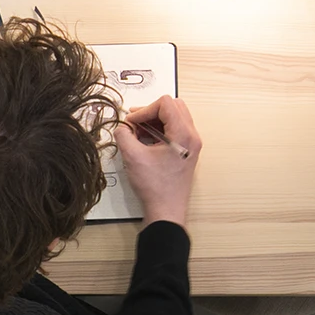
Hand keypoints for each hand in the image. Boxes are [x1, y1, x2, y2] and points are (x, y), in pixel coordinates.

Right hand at [111, 96, 200, 228]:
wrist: (167, 210)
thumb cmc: (155, 187)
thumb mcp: (133, 157)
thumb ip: (124, 135)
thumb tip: (122, 126)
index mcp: (183, 134)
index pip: (165, 104)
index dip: (144, 110)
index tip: (132, 122)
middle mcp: (192, 136)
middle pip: (173, 106)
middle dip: (150, 111)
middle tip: (134, 123)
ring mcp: (191, 144)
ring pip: (174, 117)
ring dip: (154, 120)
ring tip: (137, 133)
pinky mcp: (187, 151)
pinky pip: (175, 130)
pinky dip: (160, 130)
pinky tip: (145, 141)